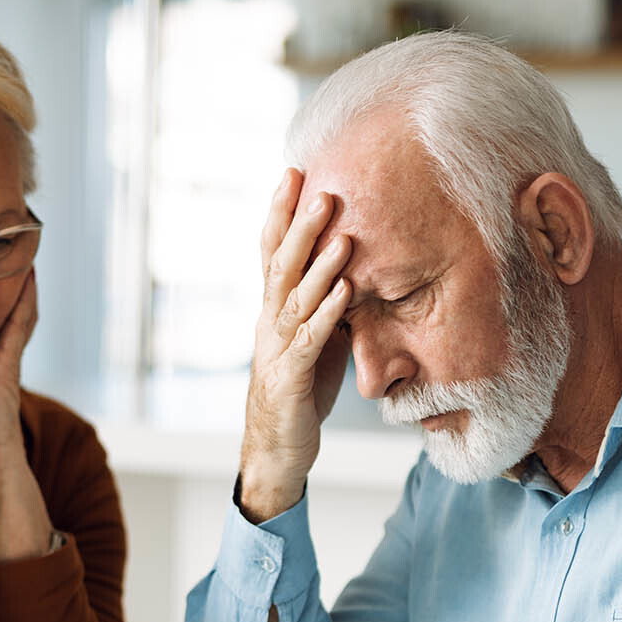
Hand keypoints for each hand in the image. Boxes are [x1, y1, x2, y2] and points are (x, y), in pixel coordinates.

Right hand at [240, 169, 353, 521]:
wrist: (276, 450)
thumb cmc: (299, 391)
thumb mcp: (314, 339)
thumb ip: (323, 303)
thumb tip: (353, 266)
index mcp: (272, 309)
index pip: (271, 251)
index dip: (280, 213)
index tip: (293, 171)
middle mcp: (268, 322)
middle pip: (280, 264)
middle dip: (299, 225)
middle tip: (320, 189)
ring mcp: (276, 349)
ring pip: (294, 297)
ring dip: (319, 263)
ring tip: (342, 233)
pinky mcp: (291, 378)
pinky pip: (310, 340)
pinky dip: (328, 313)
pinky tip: (346, 290)